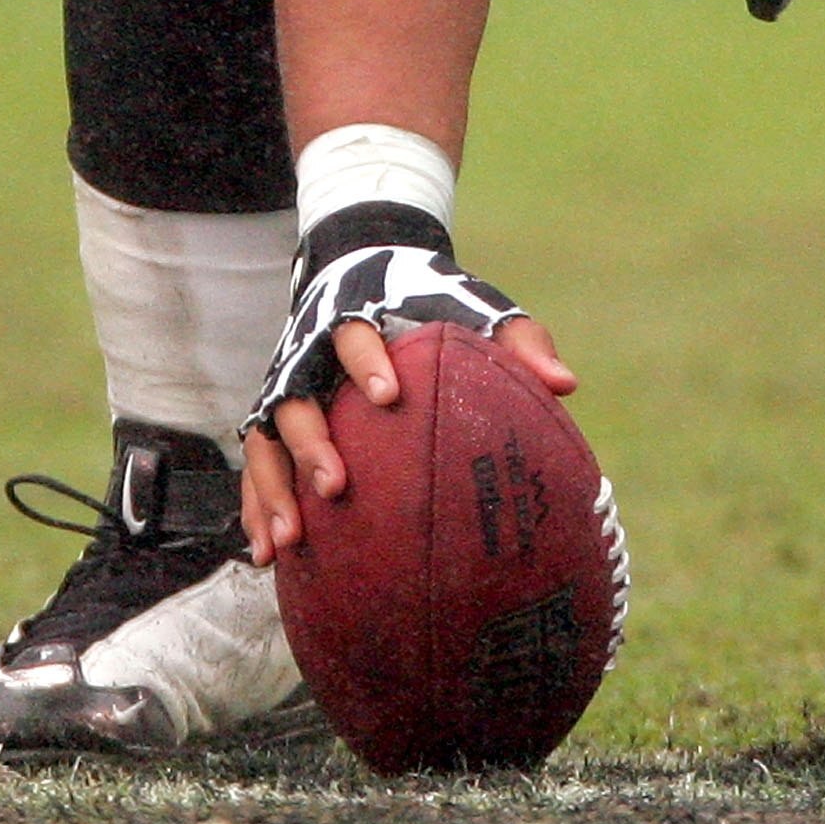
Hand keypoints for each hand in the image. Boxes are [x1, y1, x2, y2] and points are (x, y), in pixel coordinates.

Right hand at [241, 311, 574, 561]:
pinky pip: (260, 467)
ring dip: (273, 489)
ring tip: (291, 542)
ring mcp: (287, 386)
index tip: (388, 394)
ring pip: (266, 439)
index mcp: (357, 318)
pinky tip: (270, 559)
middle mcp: (310, 354)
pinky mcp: (275, 418)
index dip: (367, 360)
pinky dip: (259, 509)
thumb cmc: (432, 297)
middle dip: (311, 441)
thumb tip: (565, 386)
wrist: (368, 264)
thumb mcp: (475, 307)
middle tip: (335, 486)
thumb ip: (519, 342)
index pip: (354, 334)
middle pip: (296, 396)